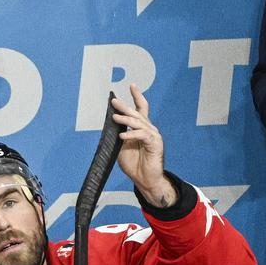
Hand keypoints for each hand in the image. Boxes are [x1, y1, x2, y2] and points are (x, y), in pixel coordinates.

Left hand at [111, 85, 175, 207]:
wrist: (144, 179)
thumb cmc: (133, 164)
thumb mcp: (121, 147)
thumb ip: (118, 134)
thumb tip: (110, 124)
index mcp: (141, 129)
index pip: (141, 109)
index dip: (137, 96)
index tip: (132, 85)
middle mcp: (149, 130)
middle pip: (137, 114)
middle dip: (125, 107)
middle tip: (114, 101)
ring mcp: (153, 136)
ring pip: (139, 123)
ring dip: (126, 120)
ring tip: (115, 117)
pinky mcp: (155, 144)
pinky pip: (143, 136)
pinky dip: (132, 135)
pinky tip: (122, 136)